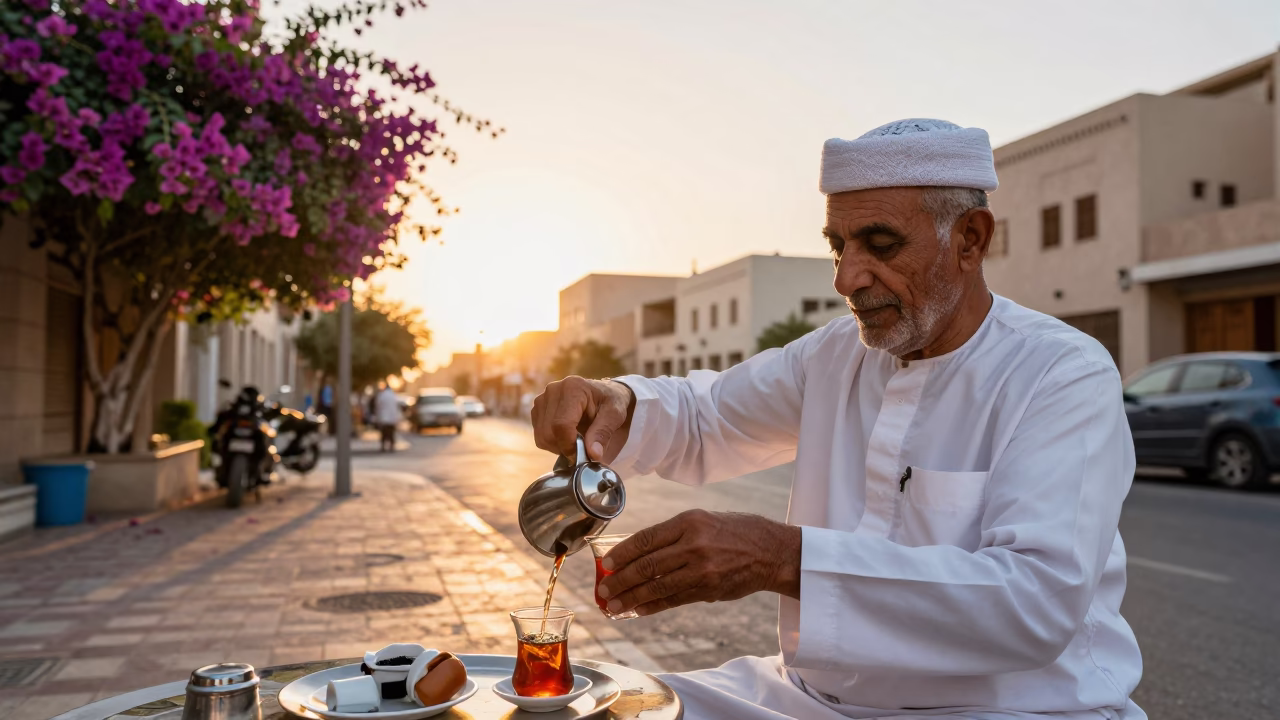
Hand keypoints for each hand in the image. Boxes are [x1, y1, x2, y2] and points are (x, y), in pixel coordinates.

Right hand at [531, 376, 634, 461]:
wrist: (605, 394)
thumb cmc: (611, 402)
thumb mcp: (615, 415)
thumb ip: (603, 433)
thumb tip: (593, 455)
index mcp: (573, 388)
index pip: (561, 425)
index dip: (569, 445)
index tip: (583, 455)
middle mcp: (553, 390)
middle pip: (548, 433)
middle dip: (565, 447)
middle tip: (583, 448)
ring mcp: (542, 399)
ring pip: (542, 437)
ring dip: (558, 446)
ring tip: (576, 440)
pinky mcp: (537, 409)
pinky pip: (539, 436)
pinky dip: (552, 443)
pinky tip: (567, 436)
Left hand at [597, 510, 801, 615]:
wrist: (771, 551)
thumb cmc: (734, 532)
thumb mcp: (703, 520)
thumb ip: (673, 534)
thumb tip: (638, 552)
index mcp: (689, 521)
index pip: (646, 538)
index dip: (622, 552)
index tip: (606, 563)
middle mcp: (694, 544)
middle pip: (647, 565)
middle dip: (621, 580)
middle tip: (603, 590)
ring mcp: (702, 569)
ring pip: (658, 586)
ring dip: (632, 597)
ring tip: (614, 605)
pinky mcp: (709, 589)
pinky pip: (674, 600)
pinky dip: (653, 606)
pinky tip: (638, 610)